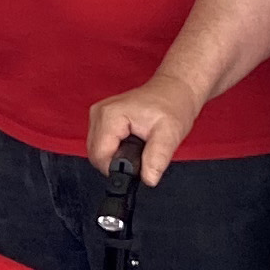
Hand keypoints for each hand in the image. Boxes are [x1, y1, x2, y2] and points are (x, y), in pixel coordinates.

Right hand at [88, 70, 204, 186]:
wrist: (174, 90)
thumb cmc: (172, 105)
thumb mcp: (170, 134)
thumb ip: (157, 158)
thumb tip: (149, 179)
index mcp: (110, 115)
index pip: (100, 157)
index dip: (118, 169)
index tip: (138, 165)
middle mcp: (99, 113)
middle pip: (96, 155)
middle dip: (118, 163)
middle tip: (141, 155)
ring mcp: (98, 116)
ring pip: (97, 152)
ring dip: (116, 157)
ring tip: (138, 147)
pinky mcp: (101, 120)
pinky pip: (101, 145)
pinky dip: (115, 150)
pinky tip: (130, 143)